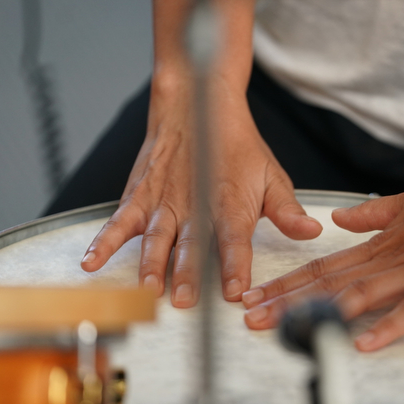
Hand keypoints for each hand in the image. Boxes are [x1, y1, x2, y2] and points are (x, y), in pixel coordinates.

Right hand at [80, 71, 321, 305]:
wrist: (198, 102)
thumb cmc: (236, 144)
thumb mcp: (271, 175)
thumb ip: (288, 210)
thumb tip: (311, 232)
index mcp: (230, 202)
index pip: (234, 239)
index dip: (235, 266)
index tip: (235, 291)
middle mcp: (195, 203)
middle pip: (191, 243)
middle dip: (188, 273)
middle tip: (186, 300)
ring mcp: (163, 200)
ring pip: (156, 236)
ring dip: (151, 264)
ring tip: (148, 289)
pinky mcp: (139, 195)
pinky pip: (119, 221)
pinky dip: (104, 242)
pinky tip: (91, 263)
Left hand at [241, 172, 403, 350]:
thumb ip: (374, 214)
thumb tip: (339, 218)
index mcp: (381, 243)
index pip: (324, 265)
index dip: (288, 281)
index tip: (257, 294)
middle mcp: (391, 257)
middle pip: (331, 281)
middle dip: (288, 299)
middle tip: (252, 316)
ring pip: (361, 292)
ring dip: (322, 311)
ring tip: (288, 327)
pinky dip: (391, 324)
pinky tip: (363, 341)